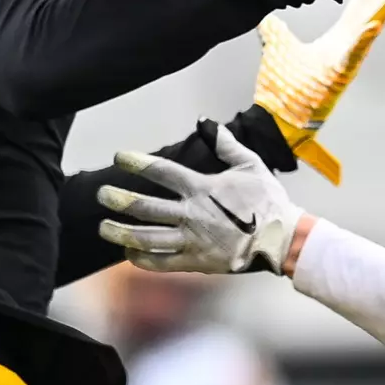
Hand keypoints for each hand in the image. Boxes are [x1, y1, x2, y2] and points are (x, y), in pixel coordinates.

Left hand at [98, 126, 302, 274]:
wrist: (282, 240)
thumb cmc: (268, 201)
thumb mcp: (251, 164)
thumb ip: (226, 143)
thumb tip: (205, 121)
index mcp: (202, 188)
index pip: (161, 171)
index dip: (137, 162)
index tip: (118, 157)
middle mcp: (191, 214)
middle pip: (144, 207)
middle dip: (118, 200)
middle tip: (102, 194)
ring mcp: (191, 240)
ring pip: (146, 237)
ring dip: (120, 232)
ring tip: (103, 227)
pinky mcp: (196, 262)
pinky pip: (161, 262)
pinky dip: (141, 259)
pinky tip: (129, 253)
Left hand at [256, 0, 384, 184]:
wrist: (276, 119)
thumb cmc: (283, 90)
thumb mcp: (278, 50)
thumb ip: (276, 33)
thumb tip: (267, 20)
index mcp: (337, 41)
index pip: (358, 8)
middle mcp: (347, 49)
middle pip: (373, 11)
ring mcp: (346, 62)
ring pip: (370, 28)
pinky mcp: (338, 76)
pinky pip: (354, 55)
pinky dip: (363, 40)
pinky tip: (374, 24)